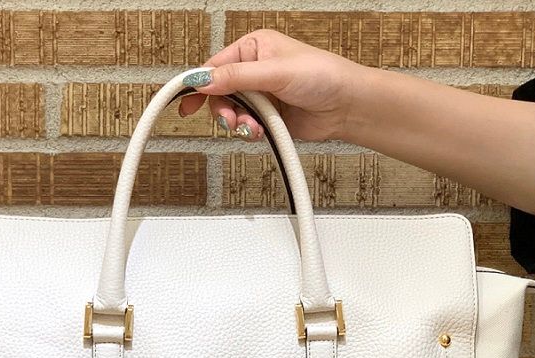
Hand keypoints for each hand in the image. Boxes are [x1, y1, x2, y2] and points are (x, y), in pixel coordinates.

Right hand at [178, 30, 363, 142]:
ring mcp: (261, 95)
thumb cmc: (324, 76)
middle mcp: (254, 70)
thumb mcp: (275, 72)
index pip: (215, 66)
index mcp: (253, 48)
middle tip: (231, 121)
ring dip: (239, 123)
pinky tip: (261, 132)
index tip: (186, 104)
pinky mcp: (268, 117)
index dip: (199, 85)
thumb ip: (237, 78)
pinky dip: (250, 132)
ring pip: (232, 113)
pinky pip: (247, 126)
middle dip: (223, 110)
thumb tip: (202, 80)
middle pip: (219, 93)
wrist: (348, 105)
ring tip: (253, 128)